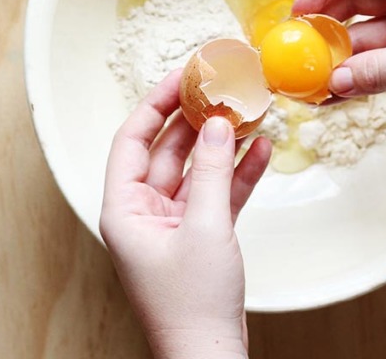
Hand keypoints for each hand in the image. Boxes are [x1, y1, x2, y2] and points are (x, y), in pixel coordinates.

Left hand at [99, 69, 271, 358]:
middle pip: (167, 151)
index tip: (181, 77)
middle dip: (195, 120)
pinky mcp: (199, 238)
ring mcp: (172, 225)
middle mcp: (143, 213)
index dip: (156, 104)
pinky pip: (216, 194)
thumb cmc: (192, 306)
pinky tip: (260, 150)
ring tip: (246, 111)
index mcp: (124, 209)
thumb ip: (210, 170)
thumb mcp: (204, 227)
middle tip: (219, 88)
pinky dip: (237, 174)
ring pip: (195, 170)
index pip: (132, 140)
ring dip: (221, 144)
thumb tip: (217, 123)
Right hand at [292, 0, 385, 126]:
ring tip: (315, 78)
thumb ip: (378, 70)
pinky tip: (340, 91)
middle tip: (301, 48)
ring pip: (367, 30)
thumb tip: (334, 81)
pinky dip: (361, 72)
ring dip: (342, 53)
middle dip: (327, 21)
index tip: (302, 10)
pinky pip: (382, 56)